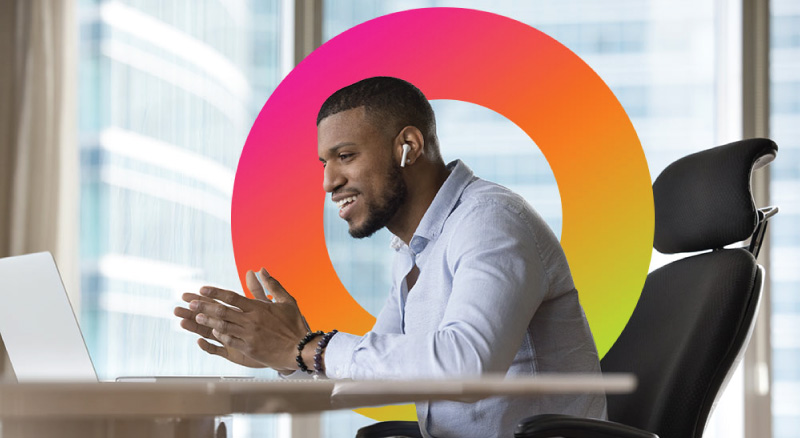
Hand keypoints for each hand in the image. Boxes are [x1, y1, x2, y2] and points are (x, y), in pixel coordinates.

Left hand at [188, 268, 308, 372]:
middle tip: (190, 302)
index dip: (215, 293)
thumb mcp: (287, 301)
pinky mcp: (249, 349)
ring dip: (207, 321)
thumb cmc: (294, 324)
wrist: (301, 349)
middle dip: (204, 306)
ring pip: (223, 326)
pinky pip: (229, 341)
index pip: (232, 297)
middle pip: (223, 311)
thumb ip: (272, 285)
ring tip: (196, 316)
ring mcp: (249, 336)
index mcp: (259, 308)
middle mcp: (252, 321)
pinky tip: (212, 332)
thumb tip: (260, 269)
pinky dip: (219, 335)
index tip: (202, 289)